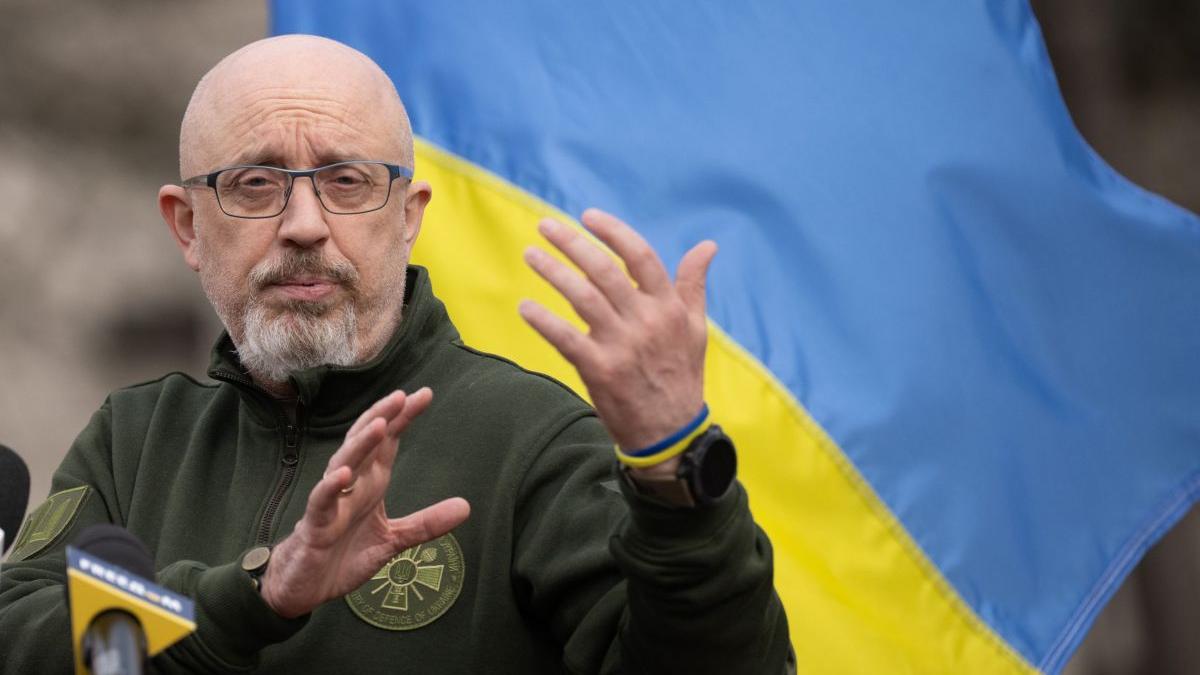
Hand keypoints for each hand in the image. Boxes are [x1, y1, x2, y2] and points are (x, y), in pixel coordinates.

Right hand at [260, 388, 470, 617]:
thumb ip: (426, 523)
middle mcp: (351, 485)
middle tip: (403, 396)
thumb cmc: (343, 555)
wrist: (305, 586)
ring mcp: (331, 502)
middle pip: (365, 442)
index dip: (403, 418)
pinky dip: (330, 487)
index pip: (388, 442)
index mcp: (370, 483)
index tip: (425, 394)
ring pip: (343, 464)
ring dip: (360, 445)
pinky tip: (344, 475)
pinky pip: (321, 501)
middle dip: (382, 417)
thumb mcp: (393, 540)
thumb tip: (466, 506)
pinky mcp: (314, 525)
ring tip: (379, 425)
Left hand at [520, 208, 715, 470]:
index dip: (613, 232)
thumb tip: (708, 246)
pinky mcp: (600, 371)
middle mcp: (646, 322)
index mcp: (669, 307)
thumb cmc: (681, 375)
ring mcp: (622, 346)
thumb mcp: (695, 328)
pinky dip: (543, 321)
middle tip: (545, 225)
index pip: (640, 256)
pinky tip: (526, 306)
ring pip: (582, 298)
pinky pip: (566, 339)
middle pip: (604, 271)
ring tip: (530, 255)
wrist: (671, 432)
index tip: (588, 216)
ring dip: (552, 272)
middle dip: (572, 244)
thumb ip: (694, 284)